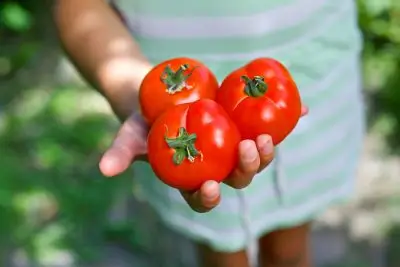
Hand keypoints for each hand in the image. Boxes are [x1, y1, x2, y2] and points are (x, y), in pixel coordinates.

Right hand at [99, 106, 308, 212]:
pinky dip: (286, 121)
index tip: (211, 187)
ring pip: (254, 156)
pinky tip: (302, 111)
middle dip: (246, 170)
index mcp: (191, 177)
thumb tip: (105, 170)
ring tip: (266, 136)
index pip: (203, 197)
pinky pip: (266, 125)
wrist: (157, 98)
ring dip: (265, 151)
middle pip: (237, 177)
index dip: (209, 198)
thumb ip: (120, 153)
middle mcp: (216, 165)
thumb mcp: (128, 136)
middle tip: (247, 151)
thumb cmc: (143, 123)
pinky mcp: (243, 125)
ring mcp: (231, 145)